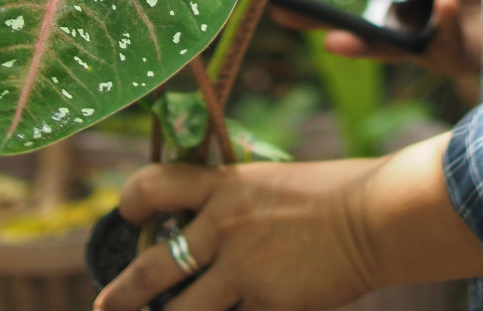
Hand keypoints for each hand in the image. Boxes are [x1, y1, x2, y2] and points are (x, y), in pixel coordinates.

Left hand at [92, 156, 376, 310]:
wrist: (377, 216)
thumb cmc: (335, 194)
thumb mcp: (274, 184)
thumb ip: (236, 207)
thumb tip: (205, 230)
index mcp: (228, 186)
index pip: (158, 184)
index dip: (134, 198)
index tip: (130, 211)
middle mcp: (225, 227)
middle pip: (153, 266)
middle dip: (121, 293)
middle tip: (105, 305)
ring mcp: (244, 271)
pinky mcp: (268, 307)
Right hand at [273, 0, 482, 81]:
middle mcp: (401, 19)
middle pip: (352, 24)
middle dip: (319, 21)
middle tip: (284, 14)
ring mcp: (422, 42)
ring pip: (382, 46)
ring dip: (359, 42)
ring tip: (333, 37)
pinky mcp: (450, 57)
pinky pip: (440, 43)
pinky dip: (442, 22)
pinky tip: (446, 3)